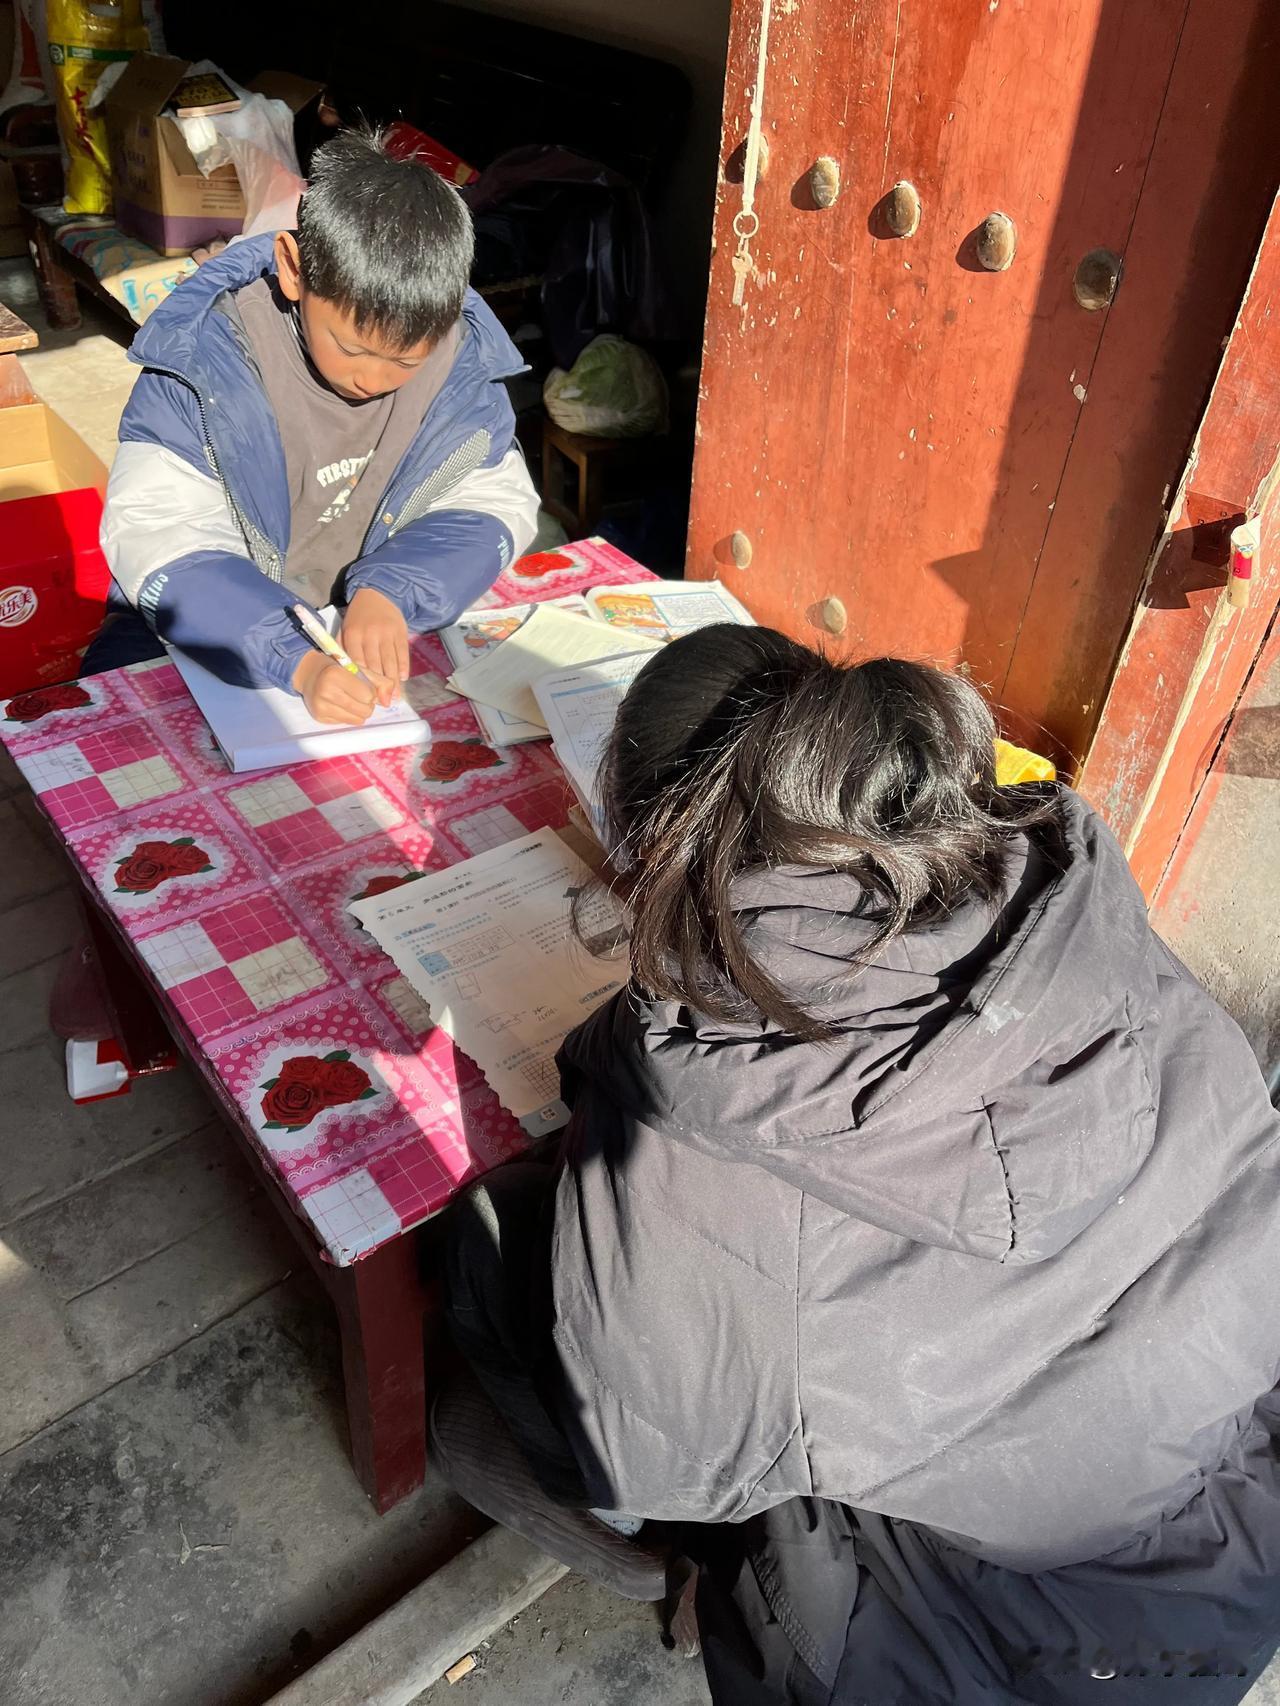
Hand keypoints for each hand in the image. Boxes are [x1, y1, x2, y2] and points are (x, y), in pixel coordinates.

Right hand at [292, 652, 378, 724]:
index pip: (368, 695)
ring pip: (358, 720)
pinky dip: (349, 716)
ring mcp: (321, 706)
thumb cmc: (339, 670)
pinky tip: (341, 705)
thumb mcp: (359, 669)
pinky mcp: (320, 717)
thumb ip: (380, 682)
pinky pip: (347, 723)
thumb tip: (388, 702)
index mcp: (336, 675)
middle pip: (365, 710)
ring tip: (351, 700)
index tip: (363, 685)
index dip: (370, 692)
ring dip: (360, 711)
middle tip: (358, 694)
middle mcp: (326, 691)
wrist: (310, 674)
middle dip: (367, 704)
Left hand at [341, 588, 409, 707]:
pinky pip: (403, 653)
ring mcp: (387, 633)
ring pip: (390, 662)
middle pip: (375, 666)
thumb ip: (345, 650)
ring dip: (394, 682)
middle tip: (383, 702)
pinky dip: (403, 667)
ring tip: (395, 697)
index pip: (358, 663)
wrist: (377, 593)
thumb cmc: (359, 617)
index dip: (363, 681)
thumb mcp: (346, 629)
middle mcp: (370, 634)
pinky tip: (403, 679)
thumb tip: (346, 675)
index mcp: (353, 635)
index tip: (366, 696)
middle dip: (380, 686)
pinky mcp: (400, 632)